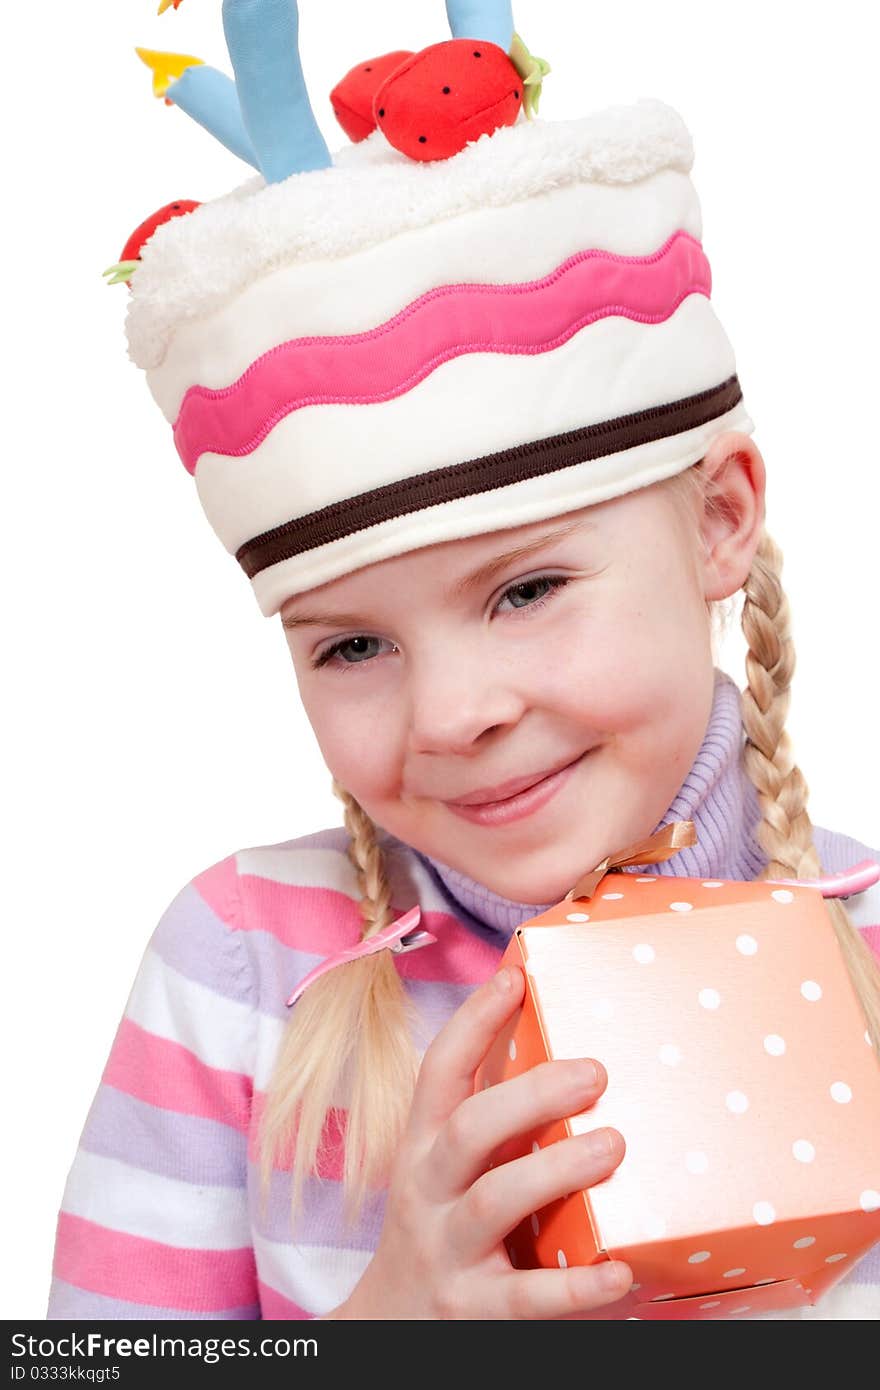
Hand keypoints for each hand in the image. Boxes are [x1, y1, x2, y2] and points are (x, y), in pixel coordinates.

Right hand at [335, 964, 630, 1318]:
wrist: (388, 1330)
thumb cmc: (436, 1229)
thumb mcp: (441, 1169)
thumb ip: (486, 1120)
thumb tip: (551, 1049)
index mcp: (422, 1147)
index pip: (439, 1072)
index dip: (473, 1021)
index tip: (515, 976)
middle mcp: (427, 1191)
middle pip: (469, 1129)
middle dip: (530, 1094)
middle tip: (596, 1071)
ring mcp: (447, 1251)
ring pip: (494, 1201)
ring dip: (555, 1170)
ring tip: (614, 1144)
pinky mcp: (473, 1311)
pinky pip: (525, 1299)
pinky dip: (575, 1287)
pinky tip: (618, 1272)